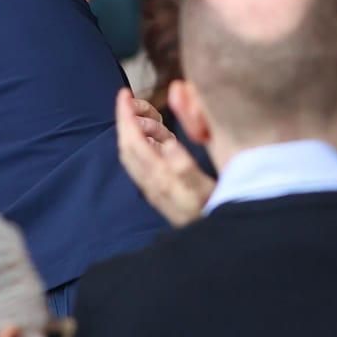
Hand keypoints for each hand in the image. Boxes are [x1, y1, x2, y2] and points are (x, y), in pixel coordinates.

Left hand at [114, 90, 213, 226]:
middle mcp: (150, 183)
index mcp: (159, 178)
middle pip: (127, 146)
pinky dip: (143, 143)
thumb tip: (167, 143)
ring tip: (152, 116)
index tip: (124, 94)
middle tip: (134, 98)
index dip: (126, 116)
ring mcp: (152, 188)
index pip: (133, 141)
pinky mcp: (158, 192)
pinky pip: (141, 163)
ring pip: (132, 155)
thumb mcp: (203, 188)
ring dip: (135, 131)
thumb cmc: (212, 210)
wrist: (212, 243)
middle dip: (126, 119)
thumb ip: (184, 166)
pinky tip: (156, 138)